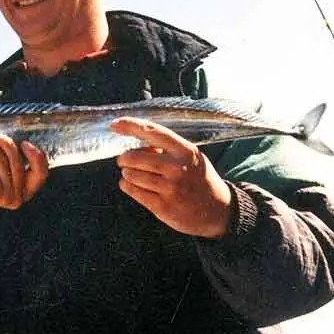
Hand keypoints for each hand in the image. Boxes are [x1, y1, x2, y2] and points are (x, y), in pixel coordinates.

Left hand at [0, 130, 49, 219]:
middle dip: (3, 141)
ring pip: (1, 157)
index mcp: (21, 192)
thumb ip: (8, 155)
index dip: (37, 156)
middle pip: (17, 159)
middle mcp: (15, 197)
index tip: (25, 142)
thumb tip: (19, 130)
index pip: (40, 174)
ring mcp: (2, 195)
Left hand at [110, 117, 232, 238]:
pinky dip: (128, 186)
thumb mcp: (188, 157)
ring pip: (129, 175)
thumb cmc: (197, 178)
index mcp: (185, 151)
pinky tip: (136, 186)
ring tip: (137, 175)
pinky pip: (132, 191)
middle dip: (124, 158)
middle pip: (133, 157)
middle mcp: (177, 168)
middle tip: (126, 161)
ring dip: (127, 174)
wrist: (218, 210)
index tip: (115, 123)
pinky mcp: (162, 206)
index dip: (130, 126)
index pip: (152, 132)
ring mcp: (170, 188)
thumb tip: (133, 141)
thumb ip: (165, 148)